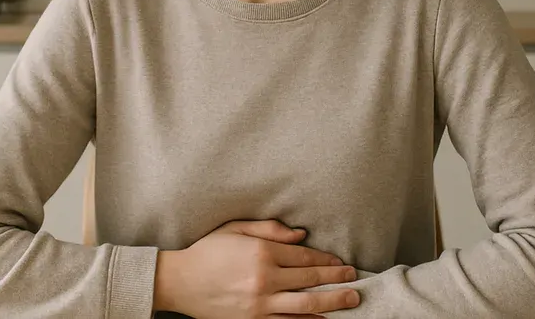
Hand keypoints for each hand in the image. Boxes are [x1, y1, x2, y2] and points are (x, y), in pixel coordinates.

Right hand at [153, 220, 360, 317]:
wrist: (179, 282)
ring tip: (350, 300)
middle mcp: (264, 279)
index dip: (326, 259)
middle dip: (337, 280)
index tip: (341, 262)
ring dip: (331, 302)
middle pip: (311, 280)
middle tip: (354, 281)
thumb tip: (301, 235)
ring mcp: (260, 304)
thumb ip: (270, 230)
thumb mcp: (236, 229)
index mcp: (261, 253)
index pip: (304, 257)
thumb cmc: (207, 252)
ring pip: (305, 305)